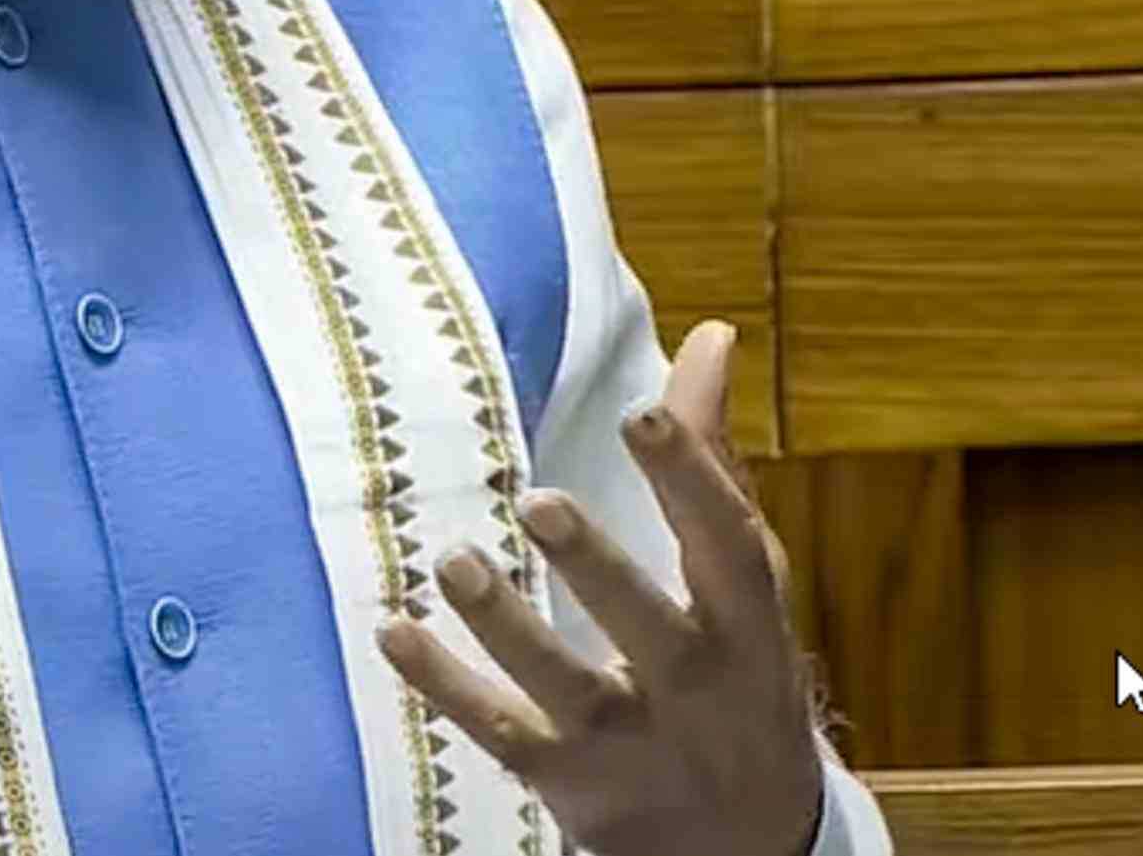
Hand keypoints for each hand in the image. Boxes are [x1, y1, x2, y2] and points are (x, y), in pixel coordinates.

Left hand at [379, 322, 822, 855]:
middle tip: (538, 501)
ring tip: (454, 562)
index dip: (689, 481)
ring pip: (564, 691)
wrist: (747, 844)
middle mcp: (696, 686)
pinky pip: (500, 735)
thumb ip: (714, 460)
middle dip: (596, 569)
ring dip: (506, 627)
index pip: (725, 546)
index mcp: (748, 621)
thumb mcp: (744, 577)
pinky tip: (395, 631)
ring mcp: (631, 744)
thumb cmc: (737, 671)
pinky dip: (445, 686)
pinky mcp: (570, 785)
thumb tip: (712, 337)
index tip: (644, 414)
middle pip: (650, 627)